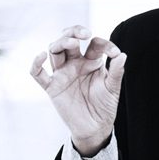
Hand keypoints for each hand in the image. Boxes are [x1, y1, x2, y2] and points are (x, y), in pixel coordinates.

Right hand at [29, 25, 126, 155]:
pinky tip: (41, 55)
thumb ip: (116, 71)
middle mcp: (75, 64)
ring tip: (72, 42)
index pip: (94, 44)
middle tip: (85, 34)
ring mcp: (62, 74)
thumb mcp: (113, 88)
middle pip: (68, 40)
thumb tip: (122, 54)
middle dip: (74, 32)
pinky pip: (38, 74)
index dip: (104, 44)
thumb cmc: (104, 106)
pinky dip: (36, 64)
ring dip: (61, 42)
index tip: (114, 53)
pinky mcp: (52, 87)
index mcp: (91, 61)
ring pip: (54, 51)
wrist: (95, 128)